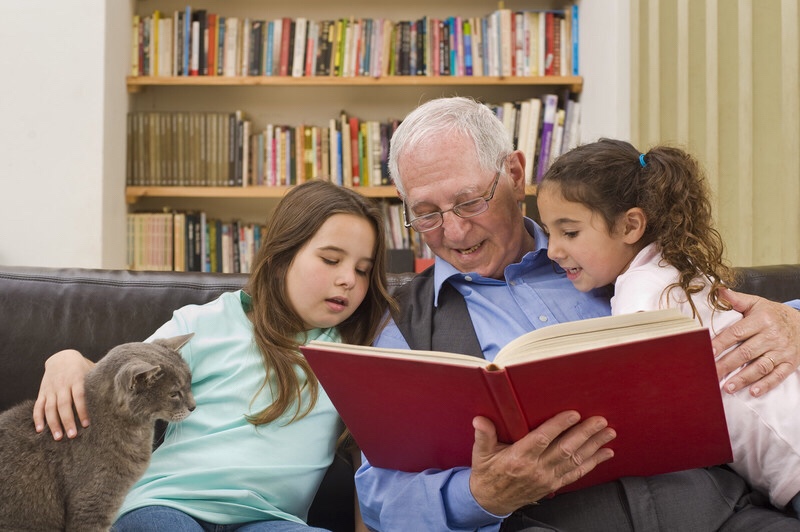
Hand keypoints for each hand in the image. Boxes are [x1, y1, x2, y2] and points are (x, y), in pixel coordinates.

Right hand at [32, 349, 94, 439]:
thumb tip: (119, 391)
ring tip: (58, 437)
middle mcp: (62, 385)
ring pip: (50, 407)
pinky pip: (38, 406)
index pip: (79, 396)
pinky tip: (39, 430)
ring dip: (53, 423)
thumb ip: (101, 381)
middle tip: (72, 436)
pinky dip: (37, 418)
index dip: (82, 411)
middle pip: (64, 405)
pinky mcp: (42, 392)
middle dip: (67, 421)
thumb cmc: (82, 367)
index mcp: (76, 379)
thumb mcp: (91, 370)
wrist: (61, 356)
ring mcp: (51, 389)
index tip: (86, 425)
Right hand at [469, 412, 615, 514]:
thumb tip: (480, 421)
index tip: (573, 414)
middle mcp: (536, 468)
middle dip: (585, 434)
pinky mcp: (553, 484)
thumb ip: (483, 435)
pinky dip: (593, 463)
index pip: (542, 439)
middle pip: (565, 449)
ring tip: (608, 433)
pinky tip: (605, 453)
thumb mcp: (481, 453)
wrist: (491, 500)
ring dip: (594, 446)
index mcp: (518, 458)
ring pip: (575, 460)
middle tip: (599, 421)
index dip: (558, 426)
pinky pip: (577, 473)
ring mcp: (547, 478)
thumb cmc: (488, 472)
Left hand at [713, 288, 799, 396]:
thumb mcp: (756, 303)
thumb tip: (719, 290)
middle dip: (727, 364)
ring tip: (727, 387)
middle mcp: (772, 336)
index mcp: (761, 320)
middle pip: (746, 352)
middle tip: (711, 373)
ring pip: (760, 366)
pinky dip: (765, 384)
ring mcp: (782, 351)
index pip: (737, 333)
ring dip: (743, 378)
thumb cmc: (772, 314)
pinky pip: (778, 376)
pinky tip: (752, 391)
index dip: (721, 343)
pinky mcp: (790, 363)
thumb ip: (737, 299)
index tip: (708, 352)